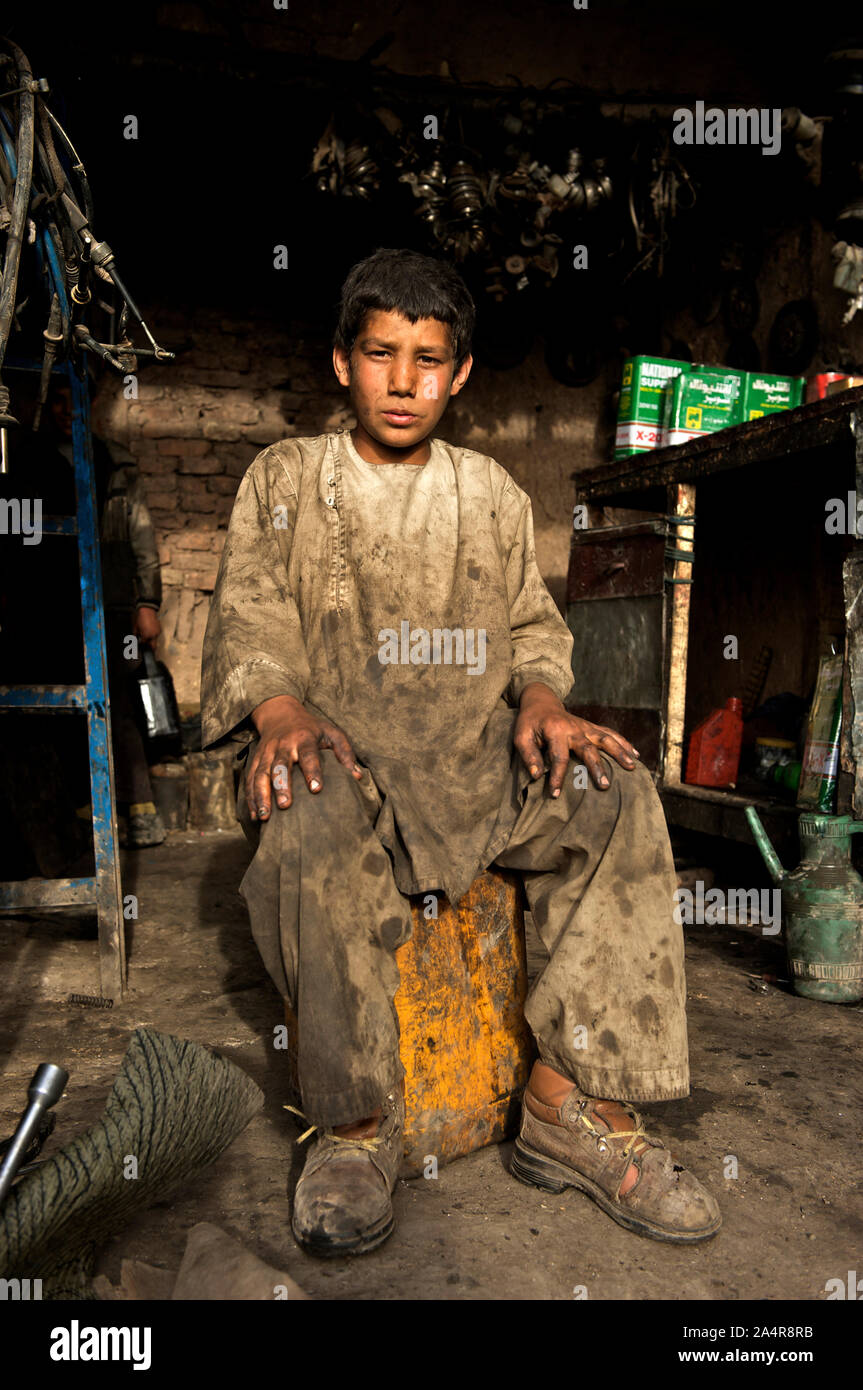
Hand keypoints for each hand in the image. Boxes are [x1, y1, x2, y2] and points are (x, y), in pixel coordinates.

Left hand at [134, 606, 160, 646]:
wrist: (147, 611)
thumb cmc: (140, 618)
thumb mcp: (136, 627)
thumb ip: (136, 634)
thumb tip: (136, 637)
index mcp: (146, 635)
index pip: (144, 642)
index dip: (141, 642)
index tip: (140, 641)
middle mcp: (153, 635)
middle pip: (153, 645)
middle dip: (150, 647)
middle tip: (148, 647)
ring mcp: (157, 632)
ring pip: (155, 640)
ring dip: (152, 639)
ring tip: (148, 636)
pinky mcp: (159, 628)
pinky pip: (156, 634)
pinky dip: (154, 634)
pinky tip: (150, 630)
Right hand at [247, 694, 361, 819]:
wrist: (281, 713)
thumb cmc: (312, 728)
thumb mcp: (332, 733)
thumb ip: (345, 753)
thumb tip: (357, 777)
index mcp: (303, 738)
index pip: (308, 755)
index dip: (312, 771)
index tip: (316, 789)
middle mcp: (282, 745)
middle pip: (279, 765)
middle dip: (281, 785)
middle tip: (285, 806)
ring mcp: (266, 752)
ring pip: (260, 774)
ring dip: (260, 795)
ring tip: (264, 816)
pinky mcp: (256, 759)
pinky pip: (250, 778)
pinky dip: (251, 797)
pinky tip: (254, 814)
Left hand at [514, 682, 639, 796]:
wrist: (541, 702)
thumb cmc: (530, 723)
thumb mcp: (521, 736)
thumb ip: (528, 755)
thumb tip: (537, 776)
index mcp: (555, 730)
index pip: (558, 756)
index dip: (557, 776)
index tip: (555, 794)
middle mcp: (574, 728)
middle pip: (588, 748)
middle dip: (597, 767)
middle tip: (604, 785)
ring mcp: (585, 727)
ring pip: (606, 739)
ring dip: (619, 752)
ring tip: (631, 767)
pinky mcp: (592, 727)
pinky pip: (610, 734)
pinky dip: (624, 743)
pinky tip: (636, 755)